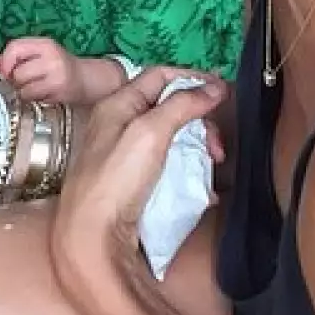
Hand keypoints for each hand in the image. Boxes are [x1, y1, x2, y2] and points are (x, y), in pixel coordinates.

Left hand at [0, 36, 84, 101]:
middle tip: (23, 82)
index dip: (5, 62)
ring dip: (23, 91)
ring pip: (23, 87)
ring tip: (33, 88)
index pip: (14, 47)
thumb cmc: (57, 66)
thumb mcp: (37, 57)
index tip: (5, 72)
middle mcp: (51, 56)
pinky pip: (33, 97)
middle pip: (17, 72)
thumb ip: (13, 57)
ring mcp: (57, 73)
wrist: (86, 78)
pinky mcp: (60, 89)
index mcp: (44, 43)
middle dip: (15, 81)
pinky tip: (42, 94)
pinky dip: (32, 98)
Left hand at [51, 66, 227, 301]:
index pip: (159, 75)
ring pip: (172, 138)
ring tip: (212, 166)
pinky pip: (168, 165)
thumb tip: (214, 86)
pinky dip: (188, 171)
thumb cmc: (115, 180)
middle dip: (200, 121)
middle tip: (217, 146)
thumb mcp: (149, 133)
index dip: (192, 79)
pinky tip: (203, 188)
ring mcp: (125, 155)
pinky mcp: (132, 182)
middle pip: (169, 108)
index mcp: (116, 105)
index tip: (223, 93)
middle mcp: (118, 125)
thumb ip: (181, 105)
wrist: (92, 238)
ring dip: (197, 148)